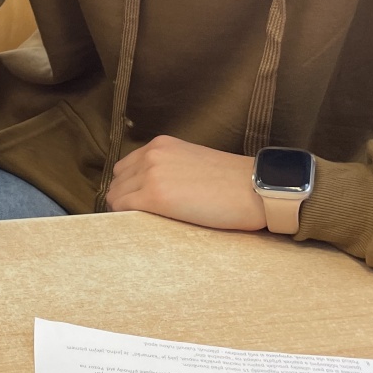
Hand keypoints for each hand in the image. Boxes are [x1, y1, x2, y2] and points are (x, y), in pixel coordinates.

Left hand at [105, 134, 266, 230]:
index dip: (128, 187)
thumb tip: (153, 190)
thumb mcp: (193, 162)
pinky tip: (141, 227)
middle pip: (117, 181)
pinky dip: (126, 218)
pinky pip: (123, 208)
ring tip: (143, 224)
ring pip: (116, 195)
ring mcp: (151, 174)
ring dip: (125, 210)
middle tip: (139, 218)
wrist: (255, 189)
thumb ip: (169, 169)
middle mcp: (151, 155)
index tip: (136, 203)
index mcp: (161, 145)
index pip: (125, 167)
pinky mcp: (155, 196)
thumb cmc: (233, 182)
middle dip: (124, 199)